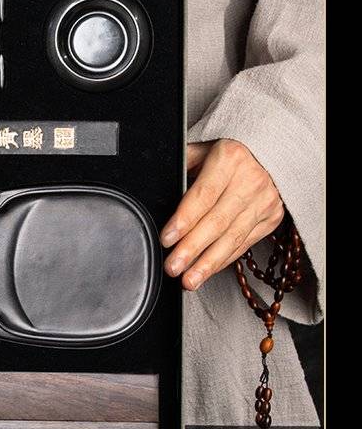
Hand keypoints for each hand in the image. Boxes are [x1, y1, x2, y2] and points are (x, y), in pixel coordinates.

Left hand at [160, 139, 283, 290]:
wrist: (270, 155)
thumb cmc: (228, 153)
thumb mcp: (204, 149)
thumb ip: (183, 165)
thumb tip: (157, 186)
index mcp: (229, 158)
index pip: (203, 195)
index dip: (184, 220)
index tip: (167, 238)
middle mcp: (250, 180)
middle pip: (217, 221)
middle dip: (193, 248)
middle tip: (173, 267)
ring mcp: (264, 201)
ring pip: (233, 238)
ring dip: (208, 263)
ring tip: (189, 280)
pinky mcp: (272, 218)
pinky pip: (244, 244)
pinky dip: (223, 259)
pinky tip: (207, 270)